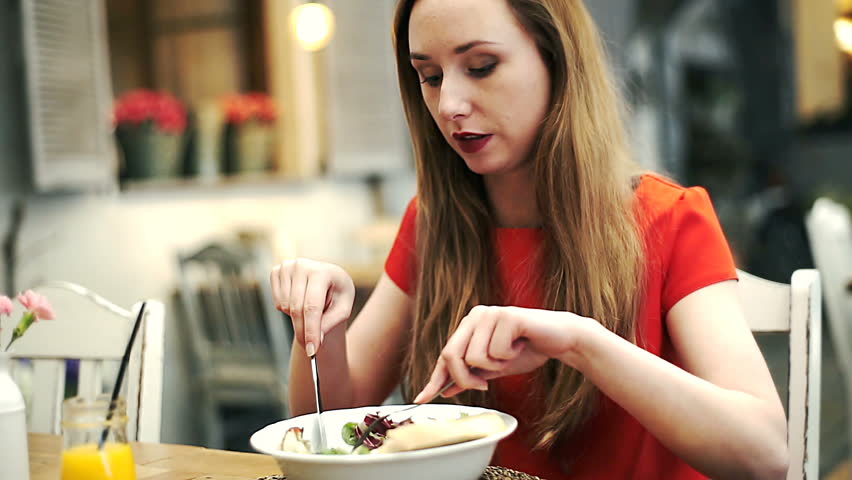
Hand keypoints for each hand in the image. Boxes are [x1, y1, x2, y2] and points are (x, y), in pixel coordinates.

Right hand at [270, 258, 354, 356]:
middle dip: (303, 332)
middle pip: (297, 309)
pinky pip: (277, 302)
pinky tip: (299, 301)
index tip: (312, 351)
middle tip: (310, 349)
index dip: (311, 330)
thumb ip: (329, 324)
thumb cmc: (337, 294)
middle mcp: (302, 265)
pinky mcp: (276, 271)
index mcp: (323, 271)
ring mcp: (287, 266)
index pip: (313, 306)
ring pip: (285, 306)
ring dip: (296, 317)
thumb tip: (314, 341)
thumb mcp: (342, 309)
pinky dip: (287, 309)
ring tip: (311, 310)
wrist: (327, 279)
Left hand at [414, 306, 588, 401]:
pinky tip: (521, 345)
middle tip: (484, 386)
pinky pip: (496, 351)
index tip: (422, 399)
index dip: (434, 379)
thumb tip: (447, 390)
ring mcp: (490, 313)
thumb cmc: (528, 350)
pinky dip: (510, 356)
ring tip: (511, 354)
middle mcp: (475, 315)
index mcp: (469, 325)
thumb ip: (472, 375)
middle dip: (465, 379)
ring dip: (495, 366)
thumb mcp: (495, 368)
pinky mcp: (506, 316)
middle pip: (452, 355)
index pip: (446, 355)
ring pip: (474, 357)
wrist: (563, 339)